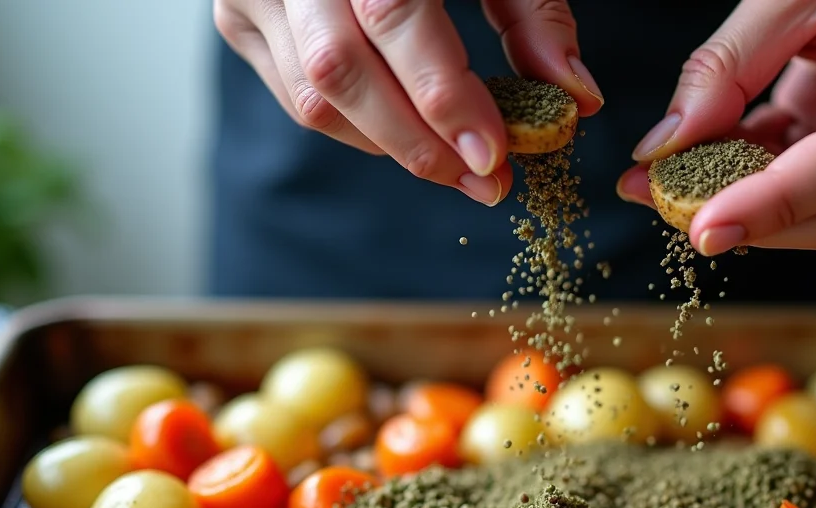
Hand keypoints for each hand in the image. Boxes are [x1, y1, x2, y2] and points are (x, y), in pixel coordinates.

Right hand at [214, 0, 603, 204]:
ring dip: (392, 147)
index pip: (392, 17)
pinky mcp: (240, 18)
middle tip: (484, 182)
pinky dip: (359, 130)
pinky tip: (409, 136)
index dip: (441, 95)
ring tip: (457, 168)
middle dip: (418, 143)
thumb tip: (575, 98)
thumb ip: (533, 17)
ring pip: (313, 98)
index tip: (492, 155)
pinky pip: (297, 99)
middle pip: (340, 71)